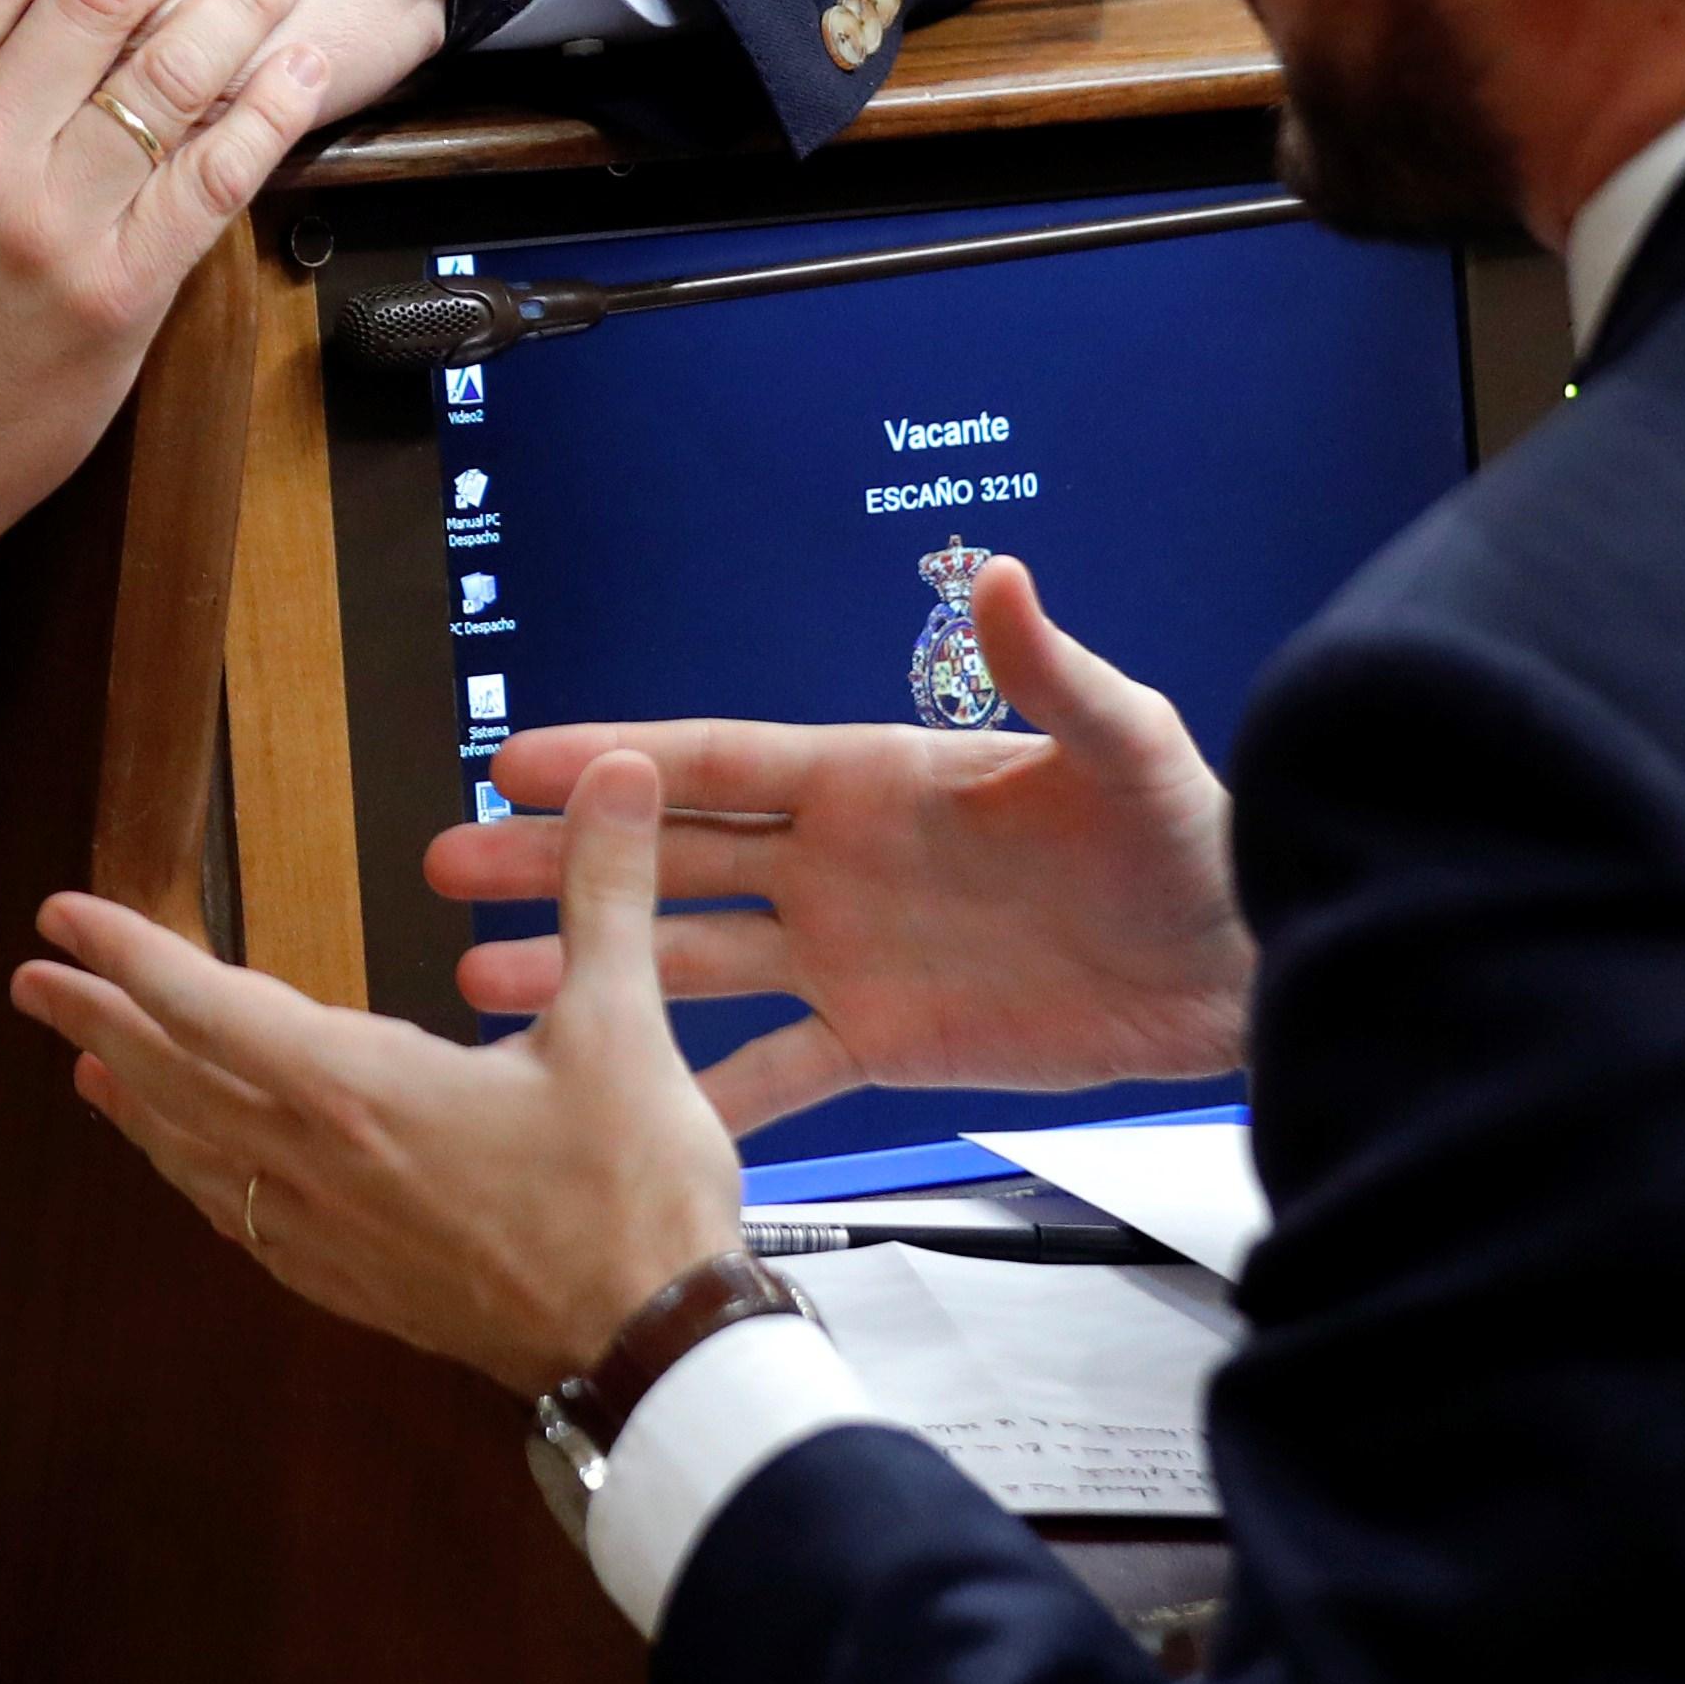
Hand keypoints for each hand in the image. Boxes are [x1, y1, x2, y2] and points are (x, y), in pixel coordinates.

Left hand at [21, 748, 744, 1389]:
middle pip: (174, 1080)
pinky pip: (241, 1219)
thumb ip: (605, 891)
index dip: (127, 953)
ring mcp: (327, 1235)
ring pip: (198, 1156)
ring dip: (135, 1103)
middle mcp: (315, 1162)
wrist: (647, 1350)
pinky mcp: (354, 1286)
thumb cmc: (629, 1194)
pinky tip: (197, 1174)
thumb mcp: (622, 1026)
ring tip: (85, 1070)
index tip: (60, 917)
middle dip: (98, 1022)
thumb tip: (614, 770)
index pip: (206, 1005)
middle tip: (31, 982)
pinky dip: (196, 1178)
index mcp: (355, 1090)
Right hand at [427, 554, 1247, 1132]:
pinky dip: (699, 1094)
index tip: (514, 760)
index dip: (616, 763)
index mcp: (872, 779)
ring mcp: (852, 956)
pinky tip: (621, 1110)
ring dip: (592, 969)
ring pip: (691, 963)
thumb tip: (1000, 573)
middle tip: (448, 863)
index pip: (716, 765)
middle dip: (562, 860)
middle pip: (672, 858)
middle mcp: (840, 864)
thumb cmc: (1187, 836)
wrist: (1236, 964)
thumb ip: (1050, 670)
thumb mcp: (1124, 744)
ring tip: (485, 982)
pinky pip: (774, 1074)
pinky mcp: (887, 1044)